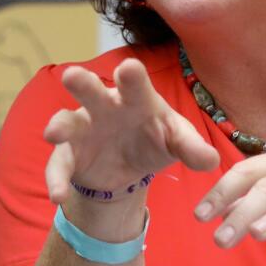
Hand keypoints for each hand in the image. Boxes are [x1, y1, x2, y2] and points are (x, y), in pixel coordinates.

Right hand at [42, 58, 219, 208]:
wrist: (130, 167)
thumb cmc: (155, 139)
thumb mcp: (177, 142)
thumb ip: (192, 149)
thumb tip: (212, 161)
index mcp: (136, 98)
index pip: (135, 84)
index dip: (131, 76)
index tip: (129, 69)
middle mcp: (105, 107)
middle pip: (92, 90)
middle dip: (82, 82)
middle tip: (72, 75)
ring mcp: (83, 128)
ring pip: (67, 121)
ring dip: (59, 125)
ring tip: (53, 133)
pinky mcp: (69, 154)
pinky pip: (59, 165)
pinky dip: (57, 179)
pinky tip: (58, 195)